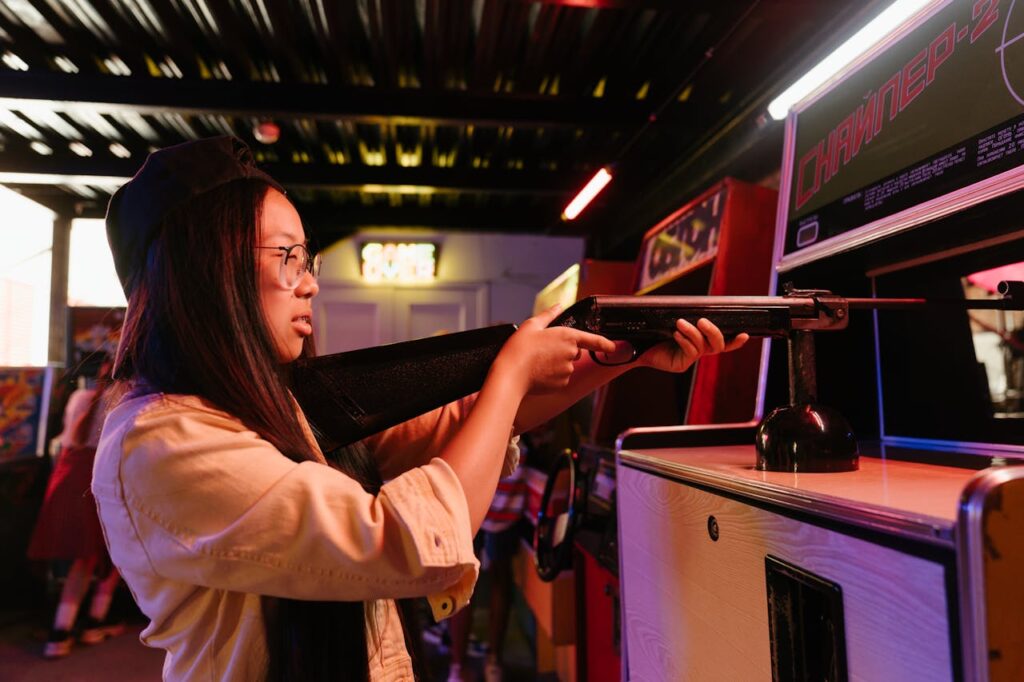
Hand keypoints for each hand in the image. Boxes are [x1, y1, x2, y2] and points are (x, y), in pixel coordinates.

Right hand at [494, 304, 616, 394]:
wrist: (511, 374)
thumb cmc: (520, 348)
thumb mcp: (532, 325)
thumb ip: (548, 315)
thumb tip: (558, 306)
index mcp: (567, 336)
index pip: (593, 340)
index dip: (605, 343)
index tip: (613, 346)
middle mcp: (571, 354)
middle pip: (574, 352)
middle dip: (563, 351)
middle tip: (543, 350)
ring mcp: (567, 370)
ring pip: (566, 366)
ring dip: (556, 364)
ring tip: (537, 362)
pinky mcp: (561, 384)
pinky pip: (560, 379)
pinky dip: (552, 376)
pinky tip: (538, 373)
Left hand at [638, 318, 748, 372]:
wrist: (637, 347)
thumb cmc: (657, 332)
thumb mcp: (674, 323)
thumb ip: (688, 319)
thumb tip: (699, 308)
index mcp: (701, 341)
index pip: (723, 342)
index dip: (735, 341)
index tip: (744, 334)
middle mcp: (699, 350)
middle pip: (717, 345)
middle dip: (713, 331)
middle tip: (702, 321)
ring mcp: (691, 358)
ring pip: (702, 346)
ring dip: (693, 333)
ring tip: (680, 323)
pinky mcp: (681, 364)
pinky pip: (690, 352)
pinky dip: (684, 341)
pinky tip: (675, 334)